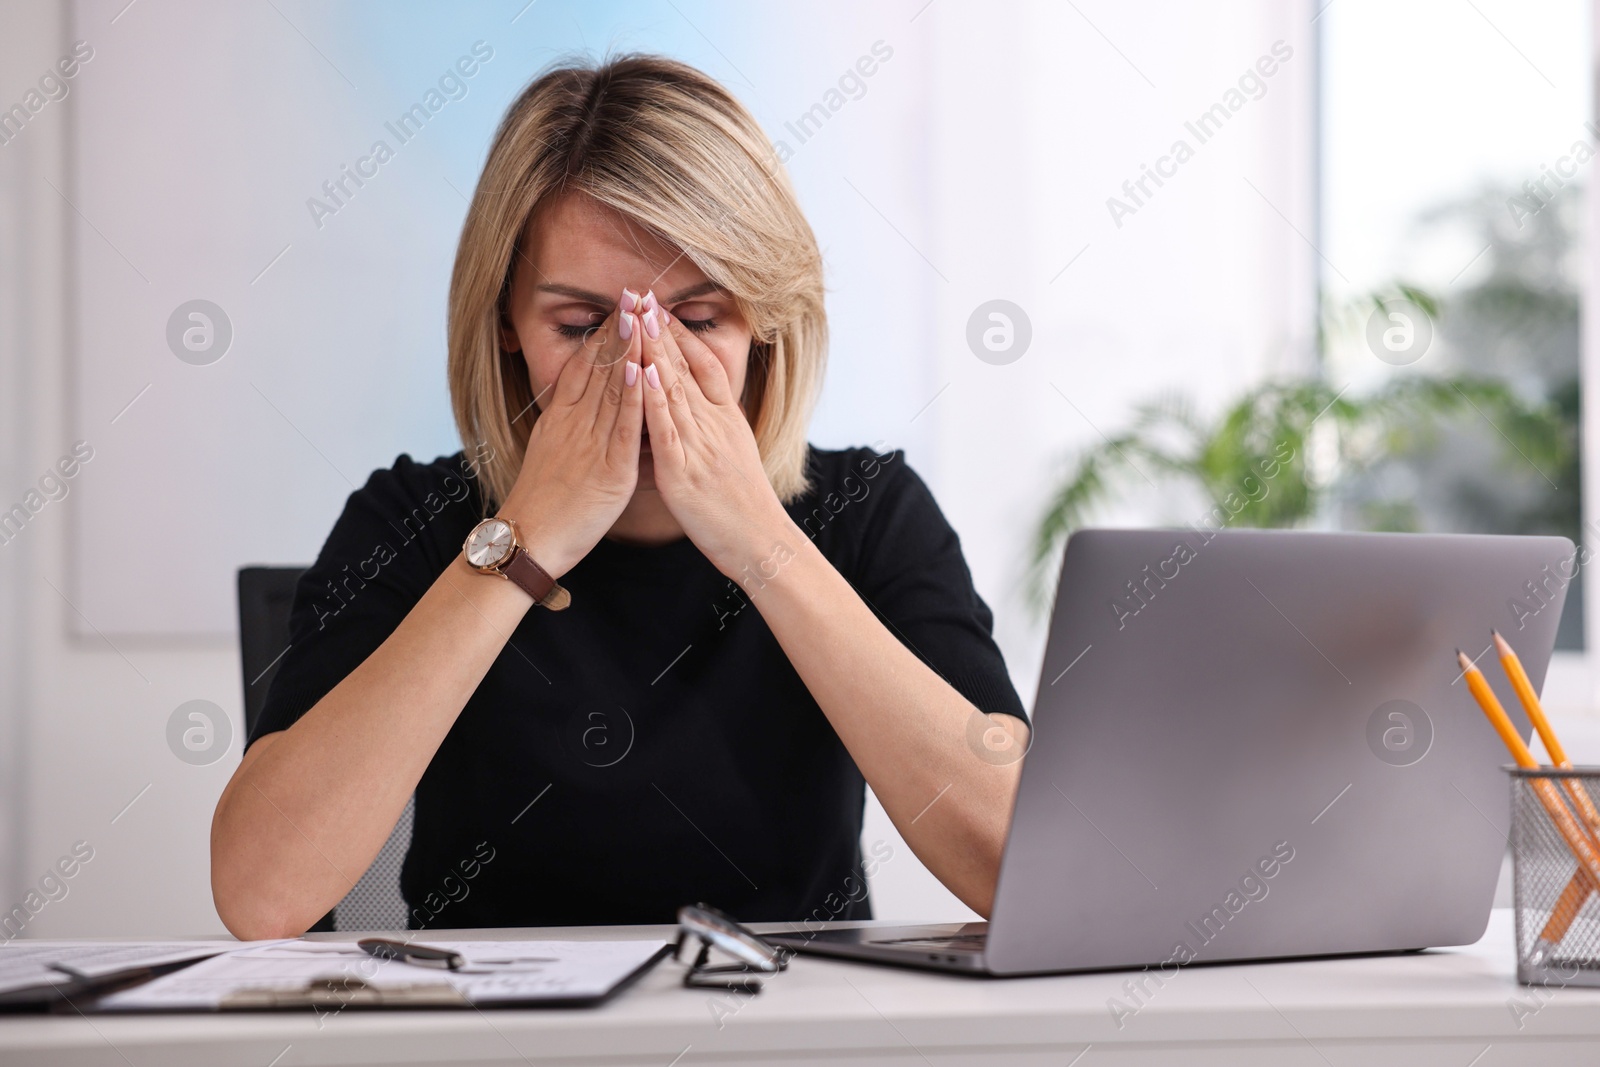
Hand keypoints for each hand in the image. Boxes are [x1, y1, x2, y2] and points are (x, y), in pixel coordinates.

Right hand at [498, 298, 643, 577]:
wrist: (528, 542)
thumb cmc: (541, 507)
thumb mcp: (549, 456)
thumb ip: (566, 430)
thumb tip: (575, 410)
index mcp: (561, 422)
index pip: (582, 368)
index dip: (600, 336)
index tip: (616, 307)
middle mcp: (574, 425)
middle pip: (596, 368)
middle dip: (617, 329)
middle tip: (632, 292)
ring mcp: (590, 444)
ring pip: (610, 389)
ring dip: (627, 350)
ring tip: (640, 314)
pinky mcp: (608, 469)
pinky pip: (621, 427)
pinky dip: (631, 397)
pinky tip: (640, 369)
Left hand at [638, 302, 793, 576]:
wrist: (760, 540)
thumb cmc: (743, 504)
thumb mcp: (736, 453)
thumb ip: (717, 426)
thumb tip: (706, 404)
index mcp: (725, 419)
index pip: (703, 364)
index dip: (680, 333)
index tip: (659, 305)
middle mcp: (714, 424)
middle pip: (684, 367)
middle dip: (659, 329)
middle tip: (639, 293)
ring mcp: (699, 445)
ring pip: (673, 389)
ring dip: (652, 350)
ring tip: (636, 317)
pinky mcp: (683, 470)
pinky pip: (667, 429)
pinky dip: (654, 398)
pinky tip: (642, 372)